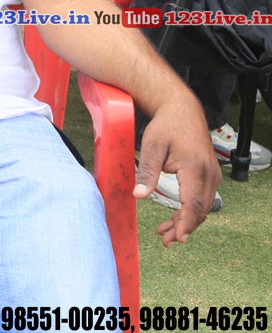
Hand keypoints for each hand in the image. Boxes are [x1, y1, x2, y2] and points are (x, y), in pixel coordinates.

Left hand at [134, 95, 221, 245]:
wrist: (182, 111)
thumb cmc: (166, 127)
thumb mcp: (151, 146)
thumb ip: (147, 171)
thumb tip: (138, 196)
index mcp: (195, 168)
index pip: (193, 203)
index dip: (185, 223)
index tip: (177, 238)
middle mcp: (209, 174)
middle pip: (200, 210)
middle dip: (183, 227)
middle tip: (164, 241)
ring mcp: (212, 175)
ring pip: (202, 206)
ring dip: (186, 221)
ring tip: (165, 234)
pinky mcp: (209, 175)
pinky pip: (202, 198)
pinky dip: (190, 210)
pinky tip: (175, 218)